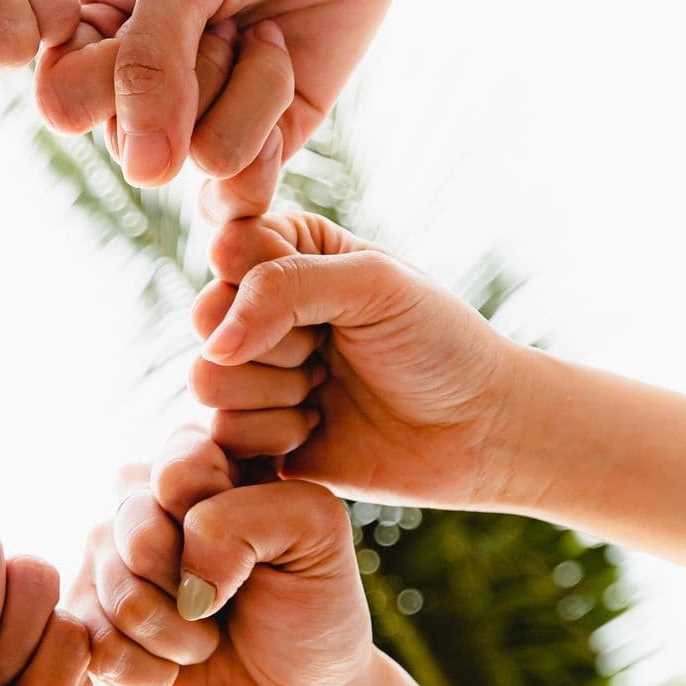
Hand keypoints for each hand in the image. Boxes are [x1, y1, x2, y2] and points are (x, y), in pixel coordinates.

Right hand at [36, 0, 421, 207]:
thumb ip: (149, 63)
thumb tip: (146, 173)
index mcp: (98, 31)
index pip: (64, 102)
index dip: (108, 78)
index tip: (155, 6)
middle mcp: (144, 84)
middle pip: (137, 142)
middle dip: (195, 73)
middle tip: (228, 8)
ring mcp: (206, 114)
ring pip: (202, 160)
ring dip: (248, 92)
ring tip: (266, 32)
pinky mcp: (271, 134)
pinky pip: (246, 185)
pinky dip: (267, 148)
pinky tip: (284, 87)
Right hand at [73, 433, 376, 685]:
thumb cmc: (312, 611)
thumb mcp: (317, 534)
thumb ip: (251, 513)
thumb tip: (182, 574)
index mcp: (199, 465)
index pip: (179, 467)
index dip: (219, 523)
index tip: (266, 553)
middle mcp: (141, 503)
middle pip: (136, 525)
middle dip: (196, 584)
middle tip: (228, 604)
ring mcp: (105, 564)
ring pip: (118, 591)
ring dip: (180, 636)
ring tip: (207, 640)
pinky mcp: (84, 625)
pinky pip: (96, 643)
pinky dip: (151, 671)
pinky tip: (174, 671)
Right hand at [194, 211, 522, 508]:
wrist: (478, 431)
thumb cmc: (440, 344)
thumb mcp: (374, 284)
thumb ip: (284, 285)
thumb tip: (214, 342)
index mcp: (289, 254)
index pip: (229, 249)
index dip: (267, 282)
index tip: (330, 300)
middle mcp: (261, 312)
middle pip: (208, 319)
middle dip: (277, 344)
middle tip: (329, 352)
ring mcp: (255, 375)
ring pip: (208, 380)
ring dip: (278, 392)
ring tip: (326, 391)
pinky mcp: (255, 436)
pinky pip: (224, 435)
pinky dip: (278, 436)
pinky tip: (320, 430)